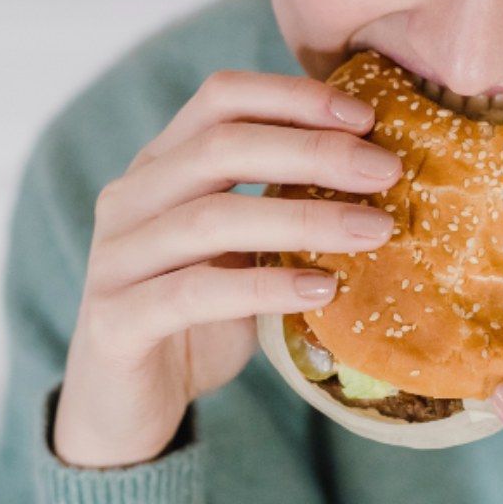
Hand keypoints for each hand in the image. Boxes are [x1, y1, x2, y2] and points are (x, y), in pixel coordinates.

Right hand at [53, 70, 402, 466]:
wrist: (128, 405)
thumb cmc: (200, 316)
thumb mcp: (242, 249)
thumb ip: (281, 203)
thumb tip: (379, 170)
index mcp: (160, 164)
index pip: (222, 98)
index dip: (294, 97)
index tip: (367, 117)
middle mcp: (129, 198)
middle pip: (220, 146)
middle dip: (314, 151)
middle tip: (387, 170)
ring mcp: (115, 258)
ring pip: (211, 218)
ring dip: (304, 219)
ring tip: (375, 230)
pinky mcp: (116, 321)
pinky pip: (194, 294)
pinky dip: (265, 287)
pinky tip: (322, 290)